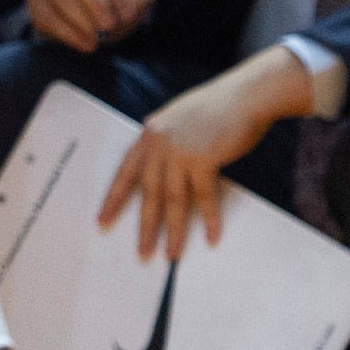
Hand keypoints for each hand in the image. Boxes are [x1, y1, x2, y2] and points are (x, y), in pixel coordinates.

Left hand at [98, 49, 315, 258]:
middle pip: (148, 192)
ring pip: (173, 200)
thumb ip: (167, 141)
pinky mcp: (203, 158)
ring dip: (174, 231)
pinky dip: (210, 218)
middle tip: (142, 252)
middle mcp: (159, 143)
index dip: (114, 198)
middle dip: (145, 226)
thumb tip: (163, 170)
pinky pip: (204, 197)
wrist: (247, 94)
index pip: (125, 171)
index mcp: (150, 133)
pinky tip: (212, 237)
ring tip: (172, 254)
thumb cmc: (219, 107)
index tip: (103, 219)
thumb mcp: (180, 120)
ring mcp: (179, 151)